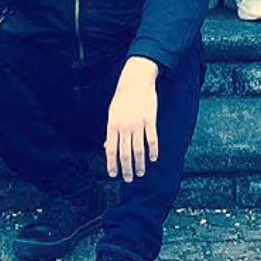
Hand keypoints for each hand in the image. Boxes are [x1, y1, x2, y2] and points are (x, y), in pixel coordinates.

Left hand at [105, 57, 160, 183]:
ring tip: (141, 173)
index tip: (114, 175)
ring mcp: (138, 124)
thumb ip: (111, 132)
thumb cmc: (122, 98)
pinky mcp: (150, 120)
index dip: (112, 164)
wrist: (135, 80)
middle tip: (128, 179)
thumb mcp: (112, 113)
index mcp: (113, 125)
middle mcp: (124, 127)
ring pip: (138, 150)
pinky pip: (152, 139)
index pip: (111, 150)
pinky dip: (153, 151)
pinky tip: (153, 158)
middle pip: (125, 153)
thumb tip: (106, 148)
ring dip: (140, 164)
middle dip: (126, 169)